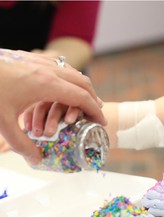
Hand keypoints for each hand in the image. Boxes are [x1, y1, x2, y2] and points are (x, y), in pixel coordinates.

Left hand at [0, 49, 105, 163]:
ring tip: (82, 101)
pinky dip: (67, 78)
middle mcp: (48, 69)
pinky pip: (58, 66)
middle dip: (93, 98)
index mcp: (46, 84)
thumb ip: (21, 144)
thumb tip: (35, 159)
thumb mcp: (2, 123)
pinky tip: (61, 86)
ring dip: (81, 86)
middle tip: (95, 112)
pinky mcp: (30, 57)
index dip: (94, 110)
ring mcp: (39, 60)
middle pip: (82, 82)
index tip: (101, 121)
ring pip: (71, 71)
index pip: (81, 97)